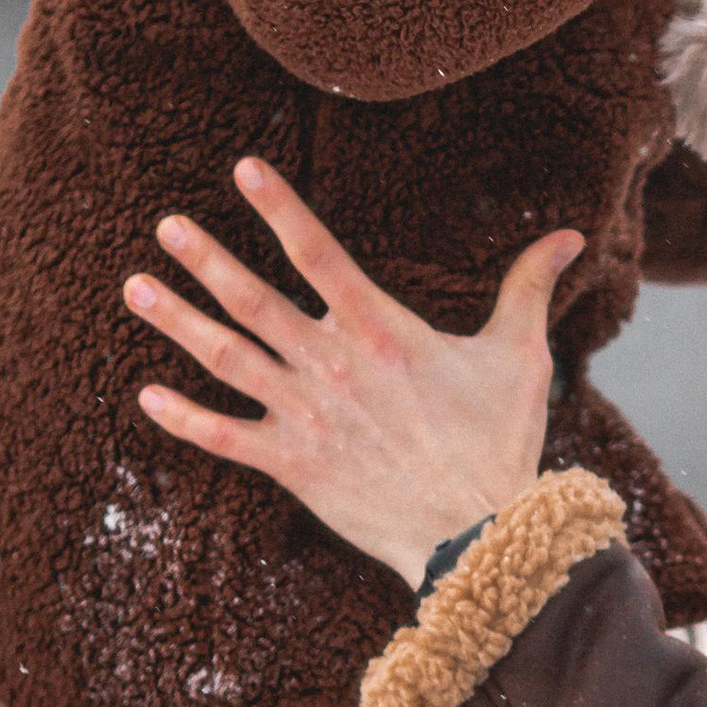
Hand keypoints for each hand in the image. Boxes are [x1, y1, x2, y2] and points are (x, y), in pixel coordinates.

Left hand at [127, 159, 576, 591]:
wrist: (479, 537)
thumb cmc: (501, 445)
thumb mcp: (519, 357)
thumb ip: (528, 288)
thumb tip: (570, 236)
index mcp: (382, 330)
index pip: (318, 252)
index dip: (279, 207)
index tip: (243, 168)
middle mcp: (332, 365)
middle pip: (253, 299)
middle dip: (205, 259)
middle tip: (165, 225)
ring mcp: (307, 416)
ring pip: (226, 358)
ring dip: (177, 320)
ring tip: (135, 286)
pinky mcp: (294, 466)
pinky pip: (225, 437)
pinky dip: (184, 418)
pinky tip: (146, 395)